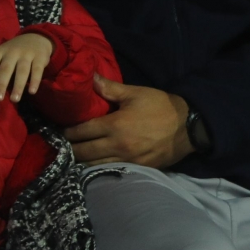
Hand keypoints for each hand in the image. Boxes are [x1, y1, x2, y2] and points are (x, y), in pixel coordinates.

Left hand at [0, 32, 54, 101]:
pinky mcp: (40, 58)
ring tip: (15, 99)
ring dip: (18, 86)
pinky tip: (32, 91)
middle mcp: (13, 52)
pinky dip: (35, 81)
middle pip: (6, 68)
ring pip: (22, 71)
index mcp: (0, 52)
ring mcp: (27, 54)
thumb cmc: (12, 52)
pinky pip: (37, 70)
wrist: (36, 38)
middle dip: (2, 83)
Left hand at [64, 74, 192, 167]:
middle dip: (70, 149)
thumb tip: (91, 78)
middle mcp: (117, 146)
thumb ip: (111, 89)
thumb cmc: (161, 106)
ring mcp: (126, 160)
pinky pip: (110, 171)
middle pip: (83, 152)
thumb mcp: (136, 93)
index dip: (68, 132)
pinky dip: (98, 169)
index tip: (60, 131)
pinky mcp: (136, 168)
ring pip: (93, 166)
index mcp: (115, 125)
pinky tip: (94, 165)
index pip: (82, 132)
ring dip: (82, 161)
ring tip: (75, 157)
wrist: (189, 126)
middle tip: (64, 146)